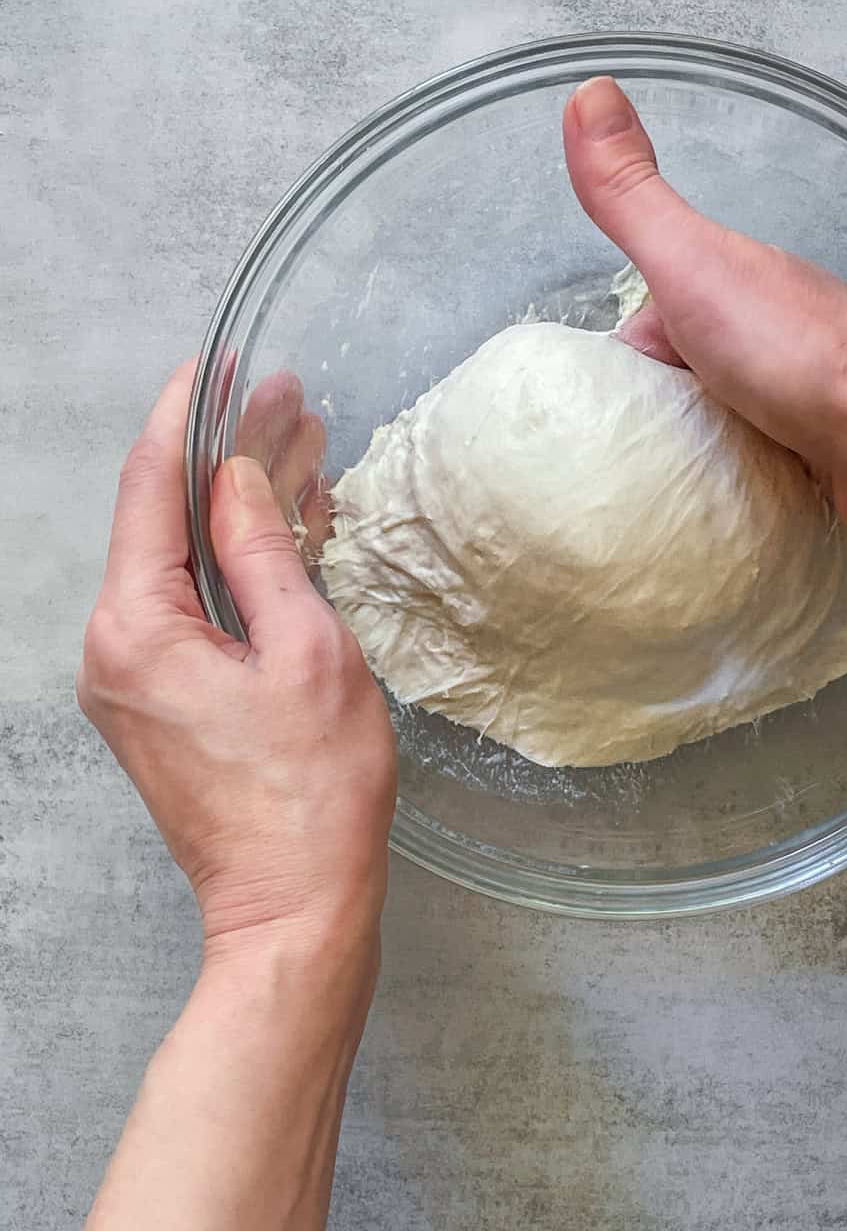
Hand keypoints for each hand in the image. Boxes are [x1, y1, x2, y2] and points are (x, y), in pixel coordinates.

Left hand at [77, 361, 395, 961]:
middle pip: (165, 518)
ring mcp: (131, 677)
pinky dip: (236, 561)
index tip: (219, 362)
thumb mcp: (307, 650)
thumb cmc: (310, 793)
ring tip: (303, 451)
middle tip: (288, 401)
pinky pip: (191, 604)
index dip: (187, 413)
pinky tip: (286, 529)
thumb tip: (238, 475)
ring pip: (181, 559)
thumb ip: (264, 550)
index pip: (150, 486)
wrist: (294, 905)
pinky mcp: (159, 700)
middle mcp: (115, 647)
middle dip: (226, 453)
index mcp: (137, 627)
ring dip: (238, 505)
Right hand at [563, 76, 846, 567]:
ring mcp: (808, 404)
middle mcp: (777, 337)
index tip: (604, 402)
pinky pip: (761, 473)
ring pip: (725, 425)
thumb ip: (633, 195)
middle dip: (656, 410)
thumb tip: (588, 90)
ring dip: (696, 453)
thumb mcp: (695, 264)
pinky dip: (734, 491)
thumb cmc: (806, 356)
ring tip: (665, 491)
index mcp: (743, 285)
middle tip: (631, 454)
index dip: (627, 357)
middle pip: (687, 374)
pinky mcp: (829, 466)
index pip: (657, 317)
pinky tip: (716, 514)